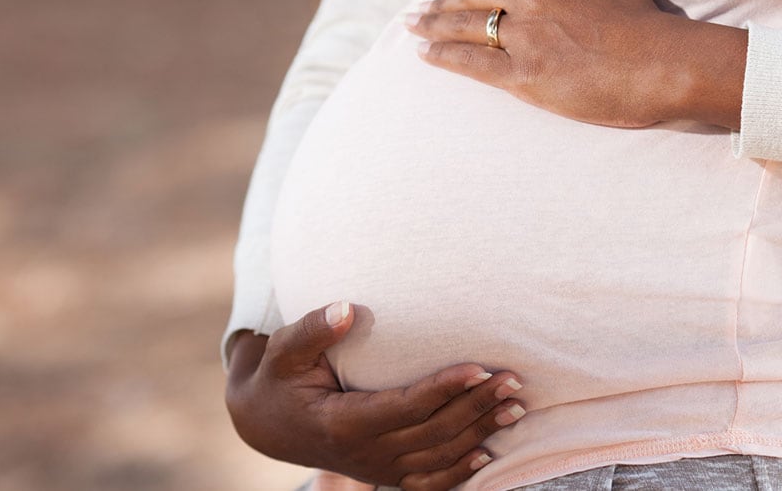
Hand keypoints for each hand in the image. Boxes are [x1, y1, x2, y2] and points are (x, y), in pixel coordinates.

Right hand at [225, 301, 526, 489]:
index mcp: (342, 423)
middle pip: (434, 432)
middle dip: (477, 406)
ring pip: (439, 457)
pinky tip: (488, 451)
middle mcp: (363, 453)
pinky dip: (461, 471)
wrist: (266, 424)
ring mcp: (376, 469)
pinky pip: (429, 482)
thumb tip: (345, 308)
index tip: (480, 367)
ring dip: (480, 433)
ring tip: (515, 407)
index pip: (407, 407)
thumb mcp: (283, 350)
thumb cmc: (279, 377)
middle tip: (513, 380)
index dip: (446, 388)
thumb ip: (312, 329)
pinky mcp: (384, 475)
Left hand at [405, 0, 747, 130]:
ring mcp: (524, 37)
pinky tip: (423, 53)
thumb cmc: (644, 27)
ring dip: (431, 25)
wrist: (661, 65)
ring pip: (463, 25)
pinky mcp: (523, 74)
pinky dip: (441, 54)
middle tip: (419, 10)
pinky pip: (470, 60)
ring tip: (413, 27)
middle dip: (440, 2)